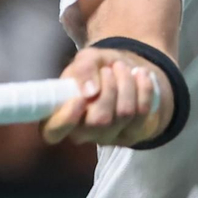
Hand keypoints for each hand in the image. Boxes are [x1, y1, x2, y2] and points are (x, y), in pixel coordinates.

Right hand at [41, 47, 168, 146]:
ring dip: (126, 83)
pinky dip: (144, 89)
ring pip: (123, 114)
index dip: (66, 120)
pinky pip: (142, 113)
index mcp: (59, 116)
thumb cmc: (96, 69)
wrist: (125, 72)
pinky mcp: (131, 136)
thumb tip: (89, 92)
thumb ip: (82, 69)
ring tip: (122, 68)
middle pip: (99, 120)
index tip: (80, 98)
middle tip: (109, 69)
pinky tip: (141, 75)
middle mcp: (82, 133)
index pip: (53, 132)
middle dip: (109, 88)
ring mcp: (107, 137)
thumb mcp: (86, 60)